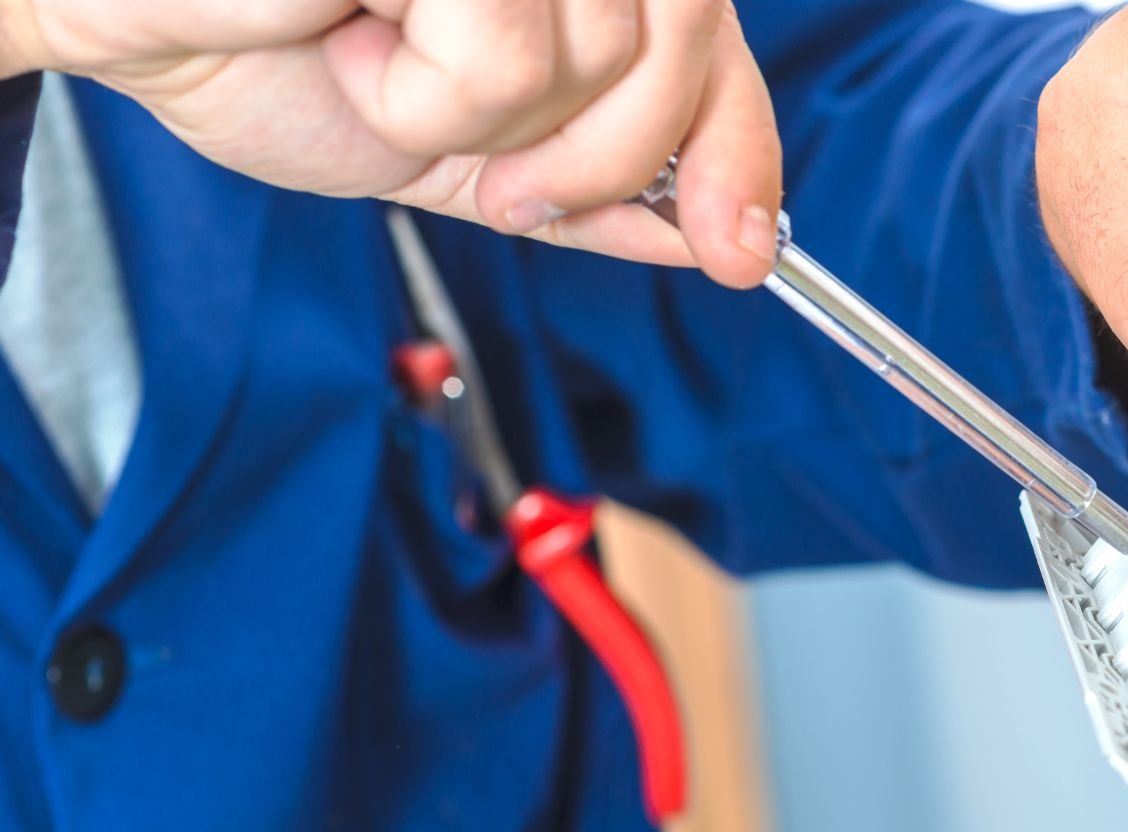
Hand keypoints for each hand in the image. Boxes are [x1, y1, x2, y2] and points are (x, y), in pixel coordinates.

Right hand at [0, 0, 782, 287]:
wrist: (123, 12)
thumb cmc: (268, 48)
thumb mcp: (466, 151)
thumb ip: (591, 186)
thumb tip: (714, 236)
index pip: (716, 39)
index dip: (744, 151)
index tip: (741, 250)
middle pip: (690, 45)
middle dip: (606, 157)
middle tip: (501, 175)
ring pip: (605, 53)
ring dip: (488, 117)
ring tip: (385, 60)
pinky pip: (509, 48)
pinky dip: (425, 89)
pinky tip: (351, 31)